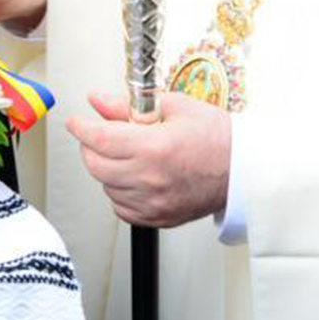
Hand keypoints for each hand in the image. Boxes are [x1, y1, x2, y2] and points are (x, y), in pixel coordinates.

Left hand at [67, 91, 231, 226]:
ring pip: (107, 187)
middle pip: (96, 165)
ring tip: (127, 155)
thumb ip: (129, 106)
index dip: (81, 128)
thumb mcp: (174, 107)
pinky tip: (134, 177)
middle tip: (100, 134)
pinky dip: (119, 192)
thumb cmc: (217, 137)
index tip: (75, 122)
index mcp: (155, 147)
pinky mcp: (159, 218)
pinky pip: (121, 208)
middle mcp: (151, 178)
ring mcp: (154, 202)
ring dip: (107, 169)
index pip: (99, 139)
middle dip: (90, 147)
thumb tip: (99, 101)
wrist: (243, 169)